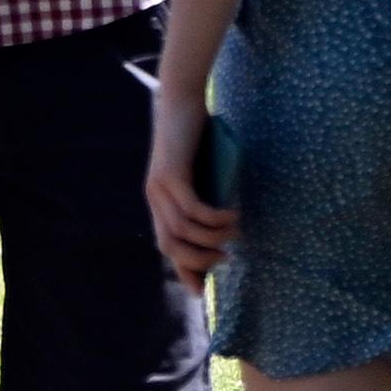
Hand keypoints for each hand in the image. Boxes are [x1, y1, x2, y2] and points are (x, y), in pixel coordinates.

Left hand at [144, 92, 234, 292]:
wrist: (180, 99)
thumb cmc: (196, 136)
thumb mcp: (202, 173)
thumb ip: (206, 196)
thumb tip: (225, 224)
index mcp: (159, 203)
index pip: (167, 247)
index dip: (184, 271)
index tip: (203, 291)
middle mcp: (154, 198)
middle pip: (170, 247)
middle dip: (199, 262)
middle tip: (226, 260)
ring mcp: (159, 186)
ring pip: (184, 230)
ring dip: (213, 238)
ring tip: (235, 231)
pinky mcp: (171, 173)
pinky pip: (192, 209)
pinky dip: (214, 219)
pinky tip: (232, 215)